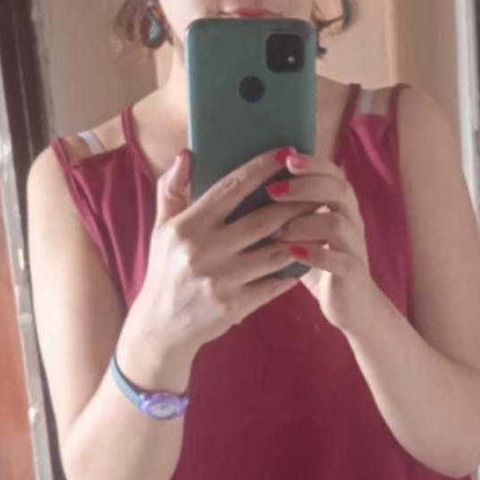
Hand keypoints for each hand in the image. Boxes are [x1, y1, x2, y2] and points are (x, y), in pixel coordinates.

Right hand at [119, 148, 304, 376]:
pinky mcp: (233, 306)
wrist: (159, 326)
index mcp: (187, 227)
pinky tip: (307, 257)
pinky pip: (273, 284)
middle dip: (294, 203)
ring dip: (301, 236)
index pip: (232, 188)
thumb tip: (187, 154)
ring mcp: (220, 281)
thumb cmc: (165, 269)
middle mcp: (203, 252)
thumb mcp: (161, 229)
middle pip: (262, 220)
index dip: (262, 168)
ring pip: (274, 253)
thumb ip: (172, 189)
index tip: (287, 153)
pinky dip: (292, 271)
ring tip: (319, 220)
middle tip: (317, 188)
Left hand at [267, 151, 378, 333]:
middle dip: (306, 185)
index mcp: (339, 204)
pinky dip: (314, 255)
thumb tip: (242, 185)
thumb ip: (285, 208)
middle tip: (274, 190)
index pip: (332, 172)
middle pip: (339, 189)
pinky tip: (291, 254)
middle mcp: (351, 220)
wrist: (349, 302)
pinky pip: (338, 259)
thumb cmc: (315, 261)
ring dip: (304, 223)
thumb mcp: (303, 229)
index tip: (284, 158)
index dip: (312, 163)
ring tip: (277, 230)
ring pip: (337, 223)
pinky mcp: (352, 273)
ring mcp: (354, 246)